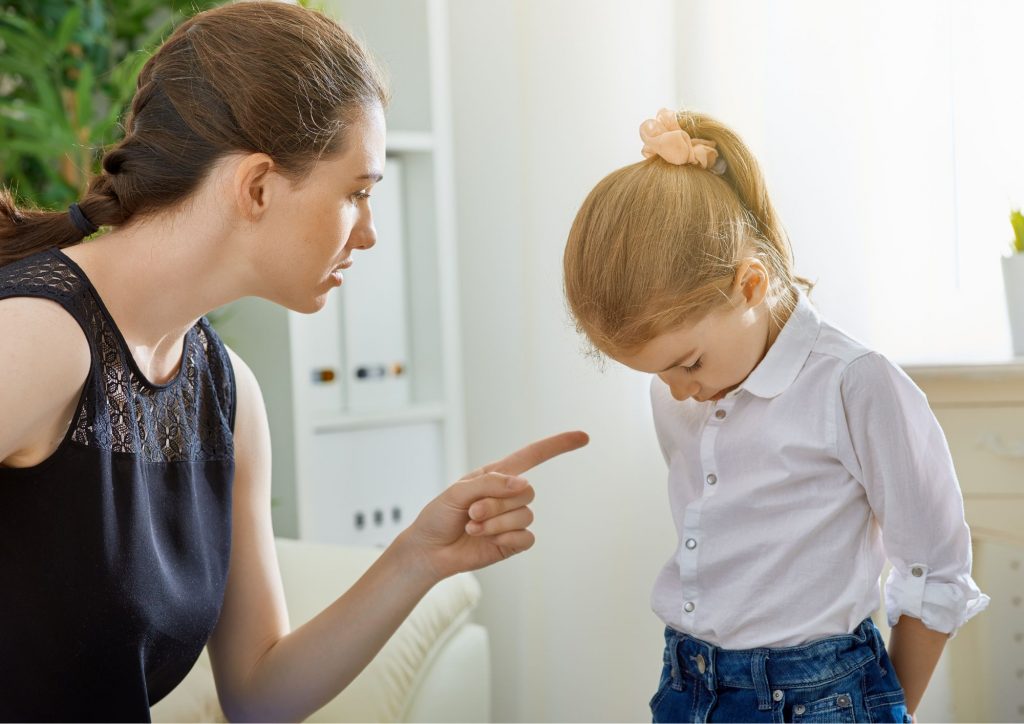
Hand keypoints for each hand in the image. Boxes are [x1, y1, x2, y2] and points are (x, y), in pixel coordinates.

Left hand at [401, 430, 588, 581]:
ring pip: (525, 515)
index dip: (557, 446)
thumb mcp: (457, 492)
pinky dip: (507, 539)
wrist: (429, 551)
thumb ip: (491, 483)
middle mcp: (507, 496)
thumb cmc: (438, 516)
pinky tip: (489, 541)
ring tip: (473, 527)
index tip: (583, 437)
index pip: (532, 456)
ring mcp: (511, 520)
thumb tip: (524, 484)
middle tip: (472, 512)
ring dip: (496, 523)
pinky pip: (527, 538)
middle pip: (527, 492)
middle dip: (497, 503)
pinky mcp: (511, 543)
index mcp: (496, 475)